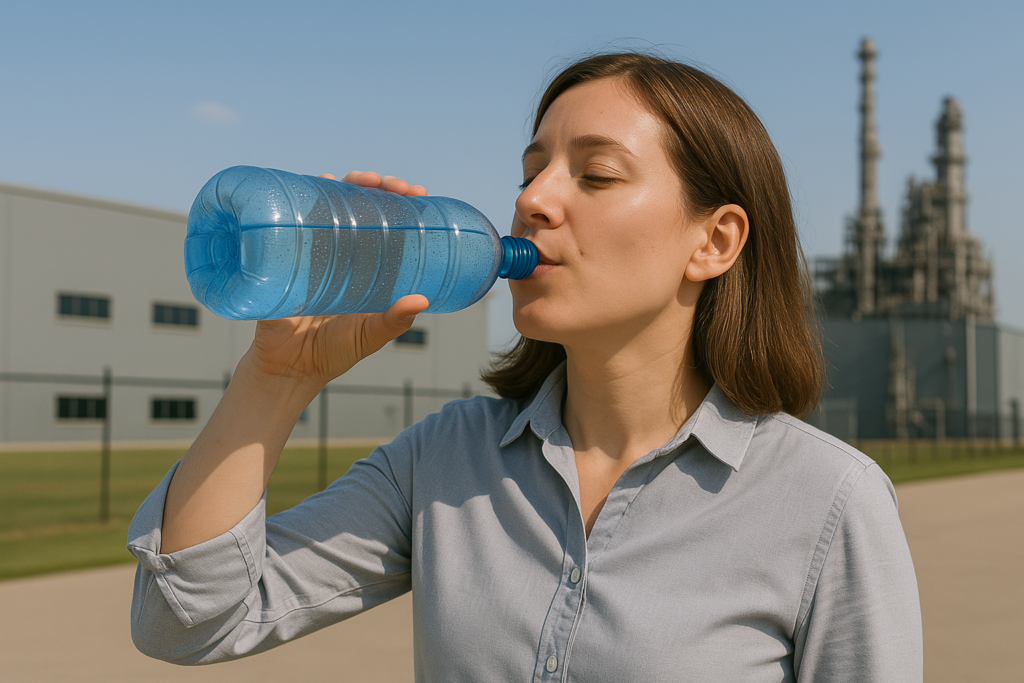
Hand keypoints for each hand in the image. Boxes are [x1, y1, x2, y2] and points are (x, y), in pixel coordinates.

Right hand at [243, 171, 429, 390]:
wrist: (286, 367)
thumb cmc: (331, 353)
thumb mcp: (369, 336)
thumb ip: (393, 322)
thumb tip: (421, 301)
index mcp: (368, 268)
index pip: (389, 225)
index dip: (403, 205)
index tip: (418, 194)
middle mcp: (343, 253)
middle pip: (362, 206)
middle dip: (379, 187)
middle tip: (395, 186)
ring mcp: (315, 249)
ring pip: (332, 204)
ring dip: (349, 183)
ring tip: (364, 180)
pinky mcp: (288, 253)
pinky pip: (296, 217)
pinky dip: (306, 194)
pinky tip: (320, 180)